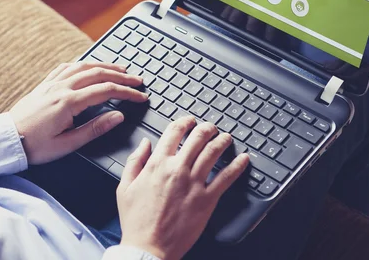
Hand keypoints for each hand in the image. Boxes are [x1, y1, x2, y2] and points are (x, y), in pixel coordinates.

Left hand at [10, 62, 147, 164]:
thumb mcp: (68, 144)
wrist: (6, 141)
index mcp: (69, 102)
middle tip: (137, 80)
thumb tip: (118, 116)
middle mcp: (61, 87)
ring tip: (120, 68)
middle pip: (98, 73)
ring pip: (83, 66)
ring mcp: (52, 83)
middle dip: (121, 75)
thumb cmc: (35, 146)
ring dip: (104, 65)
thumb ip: (95, 129)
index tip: (141, 96)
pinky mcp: (44, 84)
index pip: (106, 91)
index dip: (127, 92)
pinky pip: (66, 67)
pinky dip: (82, 63)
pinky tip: (88, 66)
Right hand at [117, 117, 249, 259]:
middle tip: (211, 128)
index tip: (189, 120)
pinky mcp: (207, 200)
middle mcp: (177, 169)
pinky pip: (226, 177)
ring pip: (212, 153)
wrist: (148, 246)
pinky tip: (243, 159)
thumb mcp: (125, 187)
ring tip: (226, 138)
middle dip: (206, 128)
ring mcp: (194, 184)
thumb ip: (135, 161)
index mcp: (157, 164)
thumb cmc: (136, 220)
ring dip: (222, 141)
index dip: (184, 122)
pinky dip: (237, 166)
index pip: (174, 133)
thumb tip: (144, 143)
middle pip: (197, 138)